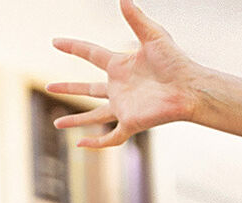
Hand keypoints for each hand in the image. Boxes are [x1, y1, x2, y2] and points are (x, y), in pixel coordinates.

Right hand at [46, 0, 200, 147]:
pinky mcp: (131, 122)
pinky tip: (81, 145)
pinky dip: (96, 143)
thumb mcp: (153, 36)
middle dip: (69, 88)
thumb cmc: (176, 62)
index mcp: (120, 66)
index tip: (55, 41)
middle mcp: (119, 87)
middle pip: (88, 88)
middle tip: (50, 88)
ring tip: (56, 124)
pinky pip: (110, 136)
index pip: (91, 54)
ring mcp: (124, 106)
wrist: (191, 88)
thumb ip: (136, 18)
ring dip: (76, 120)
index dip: (73, 47)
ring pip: (94, 116)